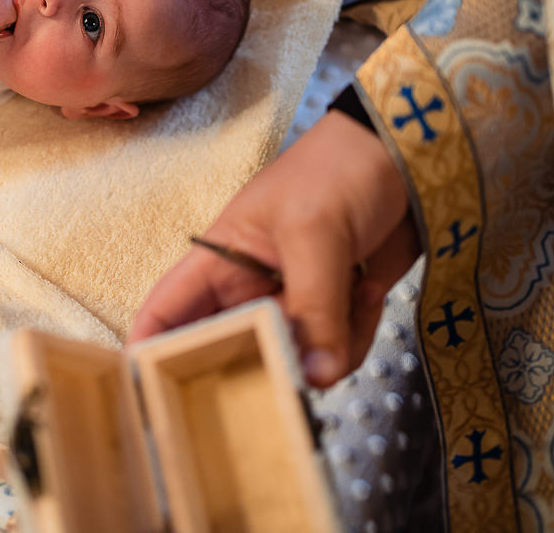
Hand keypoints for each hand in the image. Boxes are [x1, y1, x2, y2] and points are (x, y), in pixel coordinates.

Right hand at [128, 111, 421, 387]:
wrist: (404, 155)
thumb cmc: (338, 169)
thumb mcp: (315, 233)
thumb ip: (314, 307)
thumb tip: (316, 376)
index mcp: (218, 263)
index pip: (164, 313)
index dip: (149, 354)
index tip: (156, 398)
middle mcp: (248, 291)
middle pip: (231, 356)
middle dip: (261, 369)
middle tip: (293, 371)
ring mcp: (294, 304)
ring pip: (294, 363)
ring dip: (329, 345)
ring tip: (353, 296)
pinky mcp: (336, 313)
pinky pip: (336, 354)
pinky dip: (357, 334)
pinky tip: (368, 290)